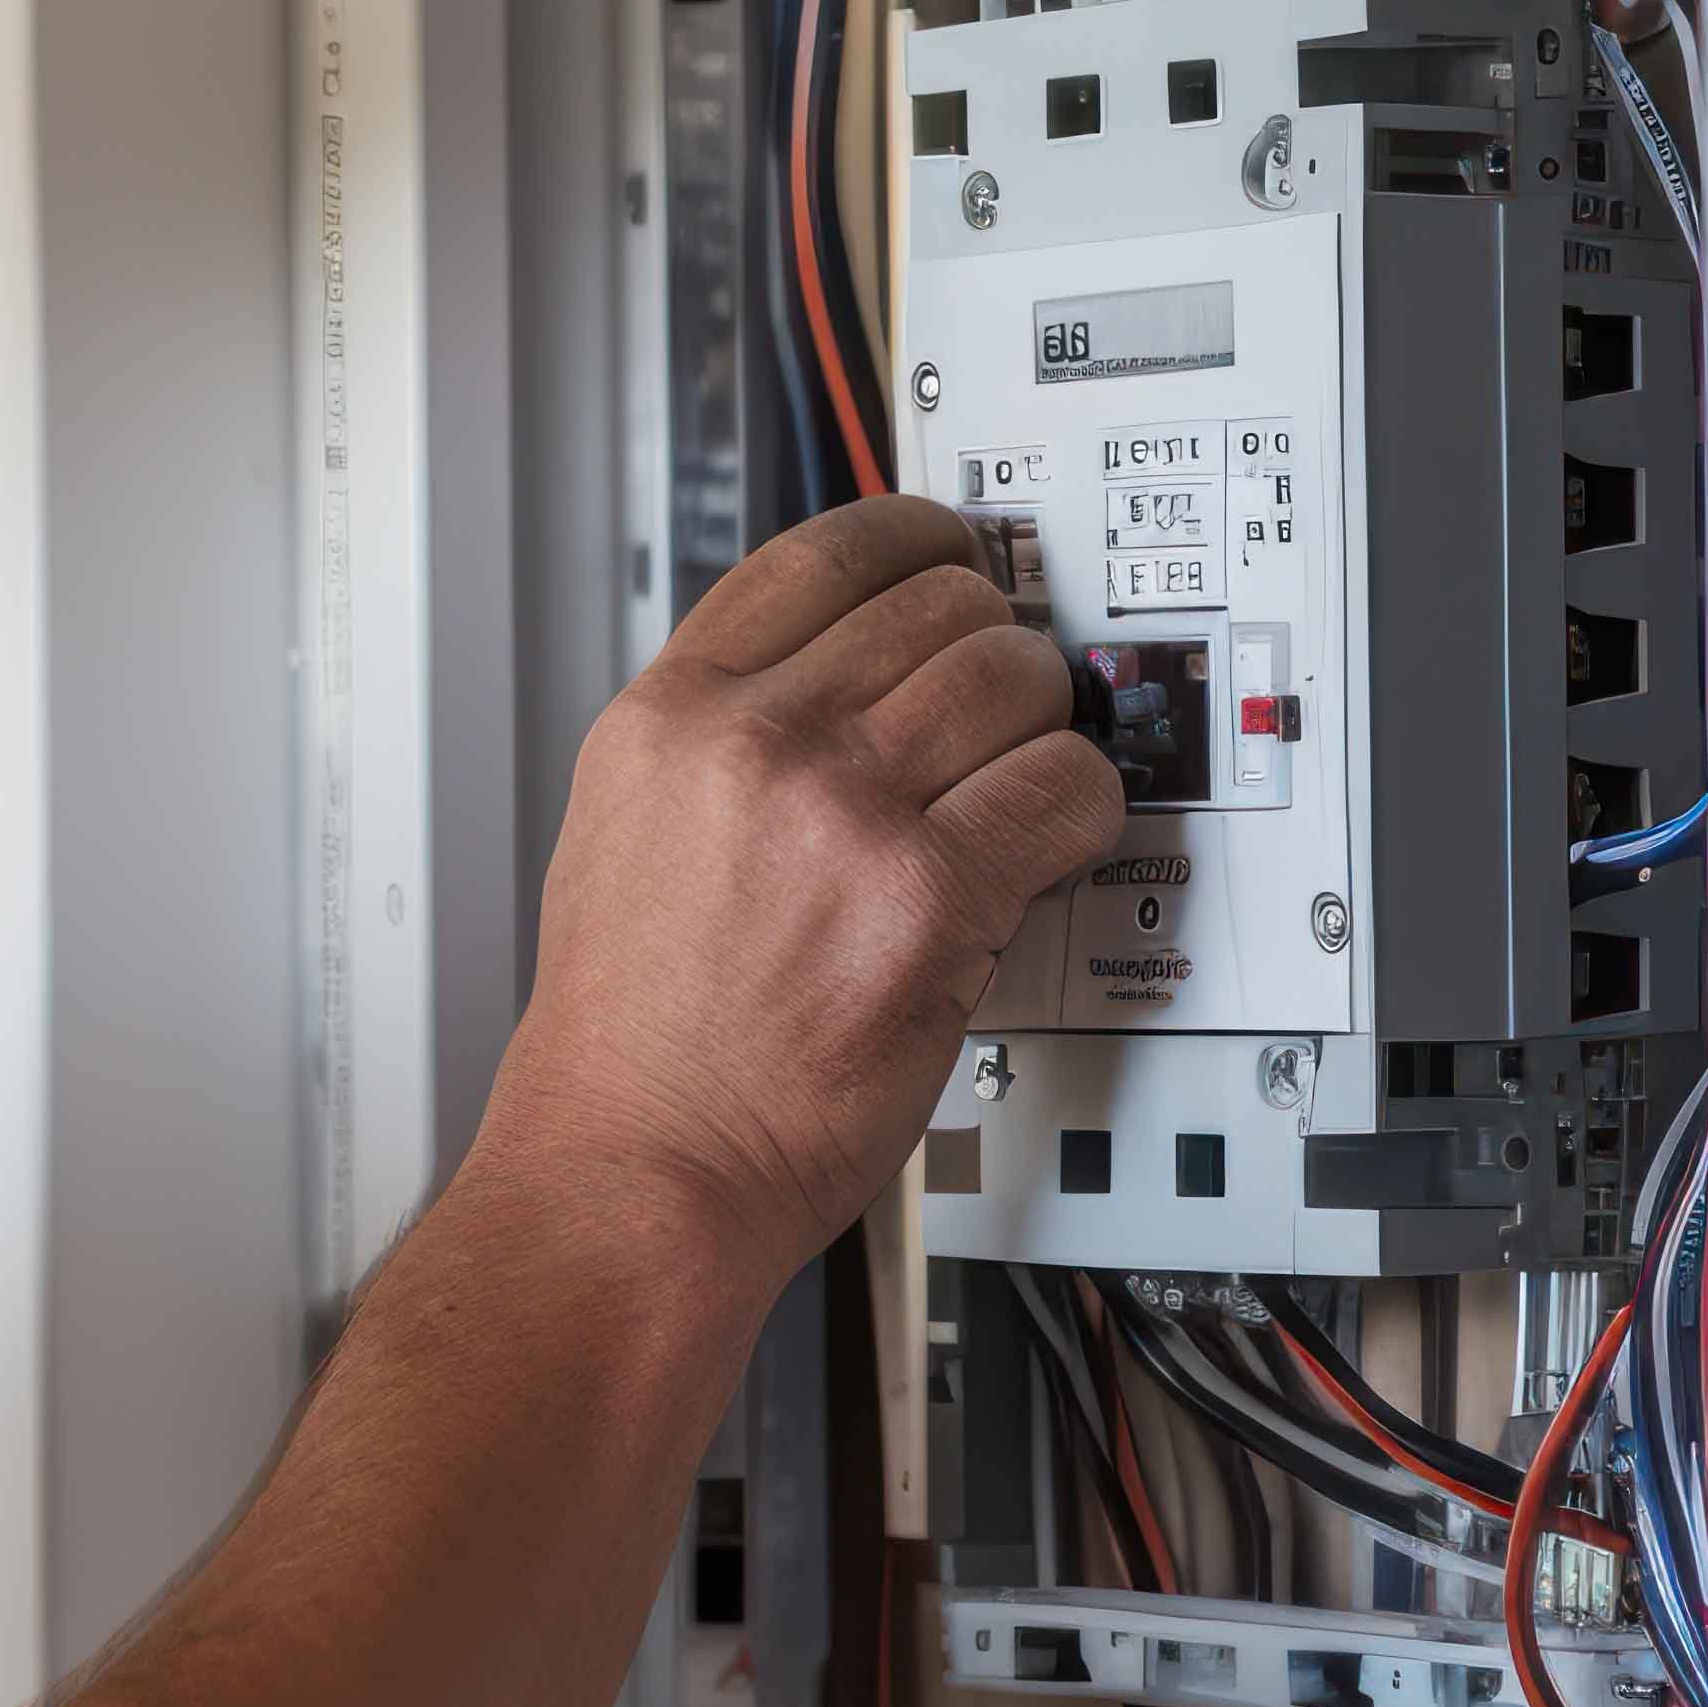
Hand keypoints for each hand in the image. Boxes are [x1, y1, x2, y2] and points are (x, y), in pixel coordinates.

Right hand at [483, 494, 1124, 1258]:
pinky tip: (1045, 849)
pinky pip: (1065, 789)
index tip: (956, 556)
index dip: (920, 539)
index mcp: (670, 715)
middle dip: (992, 648)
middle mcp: (753, 742)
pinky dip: (1080, 811)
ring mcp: (842, 811)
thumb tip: (846, 680)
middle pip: (941, 604)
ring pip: (1017, 678)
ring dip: (1045, 725)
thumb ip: (724, 739)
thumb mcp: (627, 833)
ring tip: (1020, 783)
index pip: (826, 550)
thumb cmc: (633, 1040)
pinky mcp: (928, 895)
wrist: (637, 1166)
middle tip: (1000, 706)